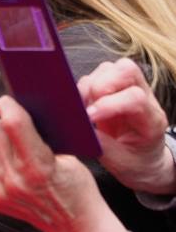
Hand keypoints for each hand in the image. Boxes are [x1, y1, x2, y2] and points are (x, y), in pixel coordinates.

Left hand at [0, 96, 128, 231]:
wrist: (74, 226)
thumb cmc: (78, 187)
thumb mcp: (71, 158)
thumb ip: (46, 136)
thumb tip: (24, 110)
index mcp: (39, 167)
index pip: (14, 125)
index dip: (8, 107)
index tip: (6, 100)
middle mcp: (15, 180)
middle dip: (8, 123)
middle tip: (20, 123)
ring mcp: (1, 191)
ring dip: (2, 142)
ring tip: (21, 149)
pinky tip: (14, 164)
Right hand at [79, 58, 175, 194]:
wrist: (145, 161)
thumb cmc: (135, 163)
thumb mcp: (120, 163)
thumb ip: (101, 144)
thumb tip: (80, 127)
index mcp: (152, 120)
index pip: (134, 98)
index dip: (108, 104)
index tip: (89, 118)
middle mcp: (144, 97)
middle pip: (126, 70)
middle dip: (99, 85)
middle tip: (86, 107)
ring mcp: (129, 89)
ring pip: (109, 68)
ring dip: (90, 85)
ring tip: (82, 107)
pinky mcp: (113, 88)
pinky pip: (96, 75)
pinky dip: (84, 86)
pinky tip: (82, 104)